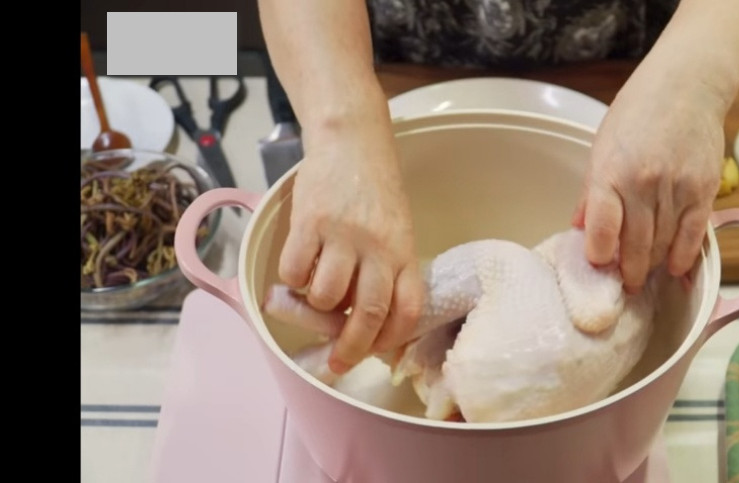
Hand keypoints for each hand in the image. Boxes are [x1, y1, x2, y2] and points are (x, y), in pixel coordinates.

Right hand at [278, 122, 423, 374]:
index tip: (377, 352)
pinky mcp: (309, 222)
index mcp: (404, 251)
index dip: (392, 339)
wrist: (351, 141)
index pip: (408, 309)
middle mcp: (377, 247)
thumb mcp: (397, 229)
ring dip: (317, 308)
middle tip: (338, 363)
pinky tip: (299, 269)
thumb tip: (371, 321)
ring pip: (326, 297)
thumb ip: (389, 269)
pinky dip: (292, 281)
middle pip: (367, 314)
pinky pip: (294, 272)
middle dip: (350, 348)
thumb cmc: (376, 191)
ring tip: (316, 294)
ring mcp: (342, 235)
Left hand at [572, 65, 727, 292]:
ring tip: (643, 277)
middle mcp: (643, 185)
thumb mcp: (603, 146)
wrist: (688, 85)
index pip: (602, 231)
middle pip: (635, 247)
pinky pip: (693, 237)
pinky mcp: (704, 191)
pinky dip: (683, 258)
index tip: (598, 268)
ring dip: (652, 267)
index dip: (599, 257)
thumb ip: (592, 192)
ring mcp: (677, 189)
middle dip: (628, 273)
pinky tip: (673, 269)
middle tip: (623, 286)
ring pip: (664, 246)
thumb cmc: (639, 112)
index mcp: (611, 173)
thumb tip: (578, 228)